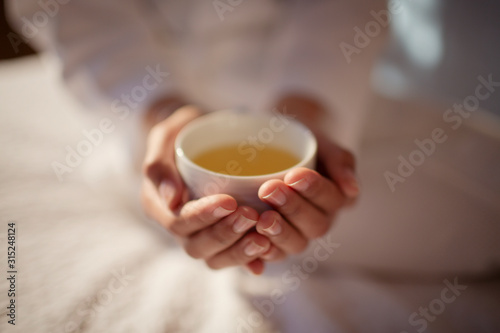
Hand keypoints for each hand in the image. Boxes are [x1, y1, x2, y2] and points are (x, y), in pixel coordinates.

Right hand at [140, 105, 275, 273]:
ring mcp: (201, 235)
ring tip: (263, 237)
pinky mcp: (223, 238)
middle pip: (197, 246)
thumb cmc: (184, 133)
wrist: (205, 138)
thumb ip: (159, 163)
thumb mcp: (166, 136)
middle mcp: (179, 226)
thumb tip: (171, 199)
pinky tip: (268, 251)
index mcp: (159, 204)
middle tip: (251, 215)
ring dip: (240, 251)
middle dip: (225, 234)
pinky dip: (250, 259)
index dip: (203, 216)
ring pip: (215, 258)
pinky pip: (234, 258)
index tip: (229, 201)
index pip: (178, 221)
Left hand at [255, 95, 359, 259]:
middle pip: (315, 225)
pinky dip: (262, 254)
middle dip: (293, 208)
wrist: (271, 145)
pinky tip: (252, 243)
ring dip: (280, 233)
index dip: (314, 190)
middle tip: (269, 190)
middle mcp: (320, 220)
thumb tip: (351, 189)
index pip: (332, 199)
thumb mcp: (320, 141)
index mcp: (337, 198)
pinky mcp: (274, 243)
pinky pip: (272, 255)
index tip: (293, 175)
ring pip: (296, 244)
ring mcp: (298, 234)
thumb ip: (339, 160)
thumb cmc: (299, 141)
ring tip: (262, 218)